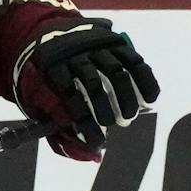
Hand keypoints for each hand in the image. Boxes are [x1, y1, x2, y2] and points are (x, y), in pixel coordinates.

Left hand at [15, 18, 158, 160]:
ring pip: (116, 72)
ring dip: (127, 98)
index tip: (96, 141)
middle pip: (93, 84)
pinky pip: (134, 61)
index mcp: (50, 67)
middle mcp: (74, 54)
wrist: (49, 33)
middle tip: (116, 125)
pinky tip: (150, 100)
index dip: (84, 121)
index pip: (68, 96)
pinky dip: (145, 81)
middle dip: (107, 109)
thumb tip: (94, 157)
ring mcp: (95, 46)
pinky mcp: (113, 41)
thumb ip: (61, 132)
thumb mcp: (40, 101)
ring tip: (129, 117)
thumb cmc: (47, 80)